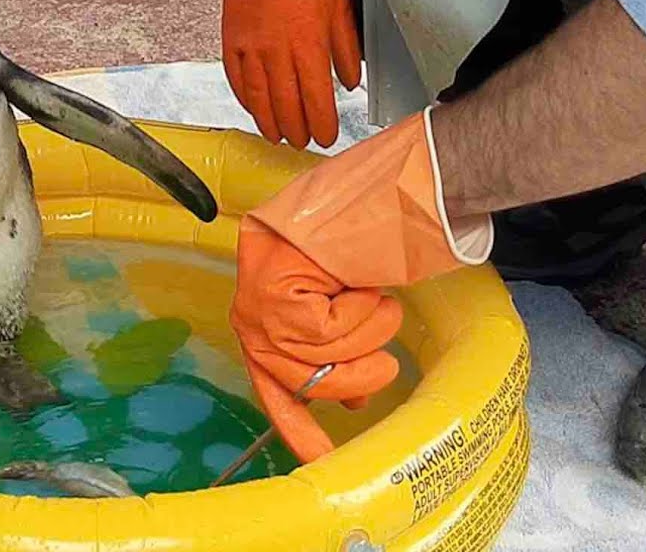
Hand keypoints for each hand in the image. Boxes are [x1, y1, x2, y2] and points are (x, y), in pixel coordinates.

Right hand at [220, 0, 360, 148]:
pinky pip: (236, 77)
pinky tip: (253, 108)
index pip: (317, 100)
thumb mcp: (341, 4)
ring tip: (276, 136)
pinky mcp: (231, 37)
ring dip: (268, 122)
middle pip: (286, 106)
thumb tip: (347, 82)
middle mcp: (278, 52)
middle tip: (302, 143)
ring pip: (259, 98)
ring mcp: (251, 46)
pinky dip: (245, 98)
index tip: (327, 137)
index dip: (322, 124)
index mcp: (310, 45)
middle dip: (296, 130)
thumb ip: (345, 47)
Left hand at [231, 110, 493, 461]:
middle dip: (358, 370)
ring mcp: (255, 296)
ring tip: (373, 293)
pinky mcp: (273, 287)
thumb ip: (337, 350)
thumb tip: (348, 402)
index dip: (299, 426)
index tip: (320, 462)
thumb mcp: (353, 301)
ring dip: (366, 334)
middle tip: (382, 322)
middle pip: (301, 384)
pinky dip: (361, 314)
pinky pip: (328, 334)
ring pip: (320, 361)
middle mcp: (250, 305)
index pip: (272, 385)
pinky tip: (361, 281)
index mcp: (266, 309)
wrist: (395, 183)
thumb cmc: (377, 234)